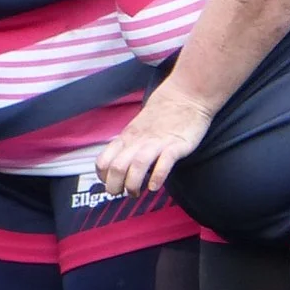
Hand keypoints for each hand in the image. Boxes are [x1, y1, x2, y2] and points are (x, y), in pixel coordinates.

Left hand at [96, 81, 218, 195]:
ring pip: (137, 165)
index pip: (103, 162)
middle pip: (117, 167)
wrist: (186, 96)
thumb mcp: (138, 130)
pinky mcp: (177, 145)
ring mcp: (158, 143)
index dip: (103, 178)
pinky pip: (164, 162)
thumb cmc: (162, 116)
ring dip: (133, 185)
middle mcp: (139, 141)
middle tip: (123, 194)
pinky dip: (157, 177)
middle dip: (115, 187)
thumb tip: (118, 169)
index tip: (111, 184)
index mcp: (127, 138)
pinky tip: (154, 187)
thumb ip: (128, 147)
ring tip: (136, 193)